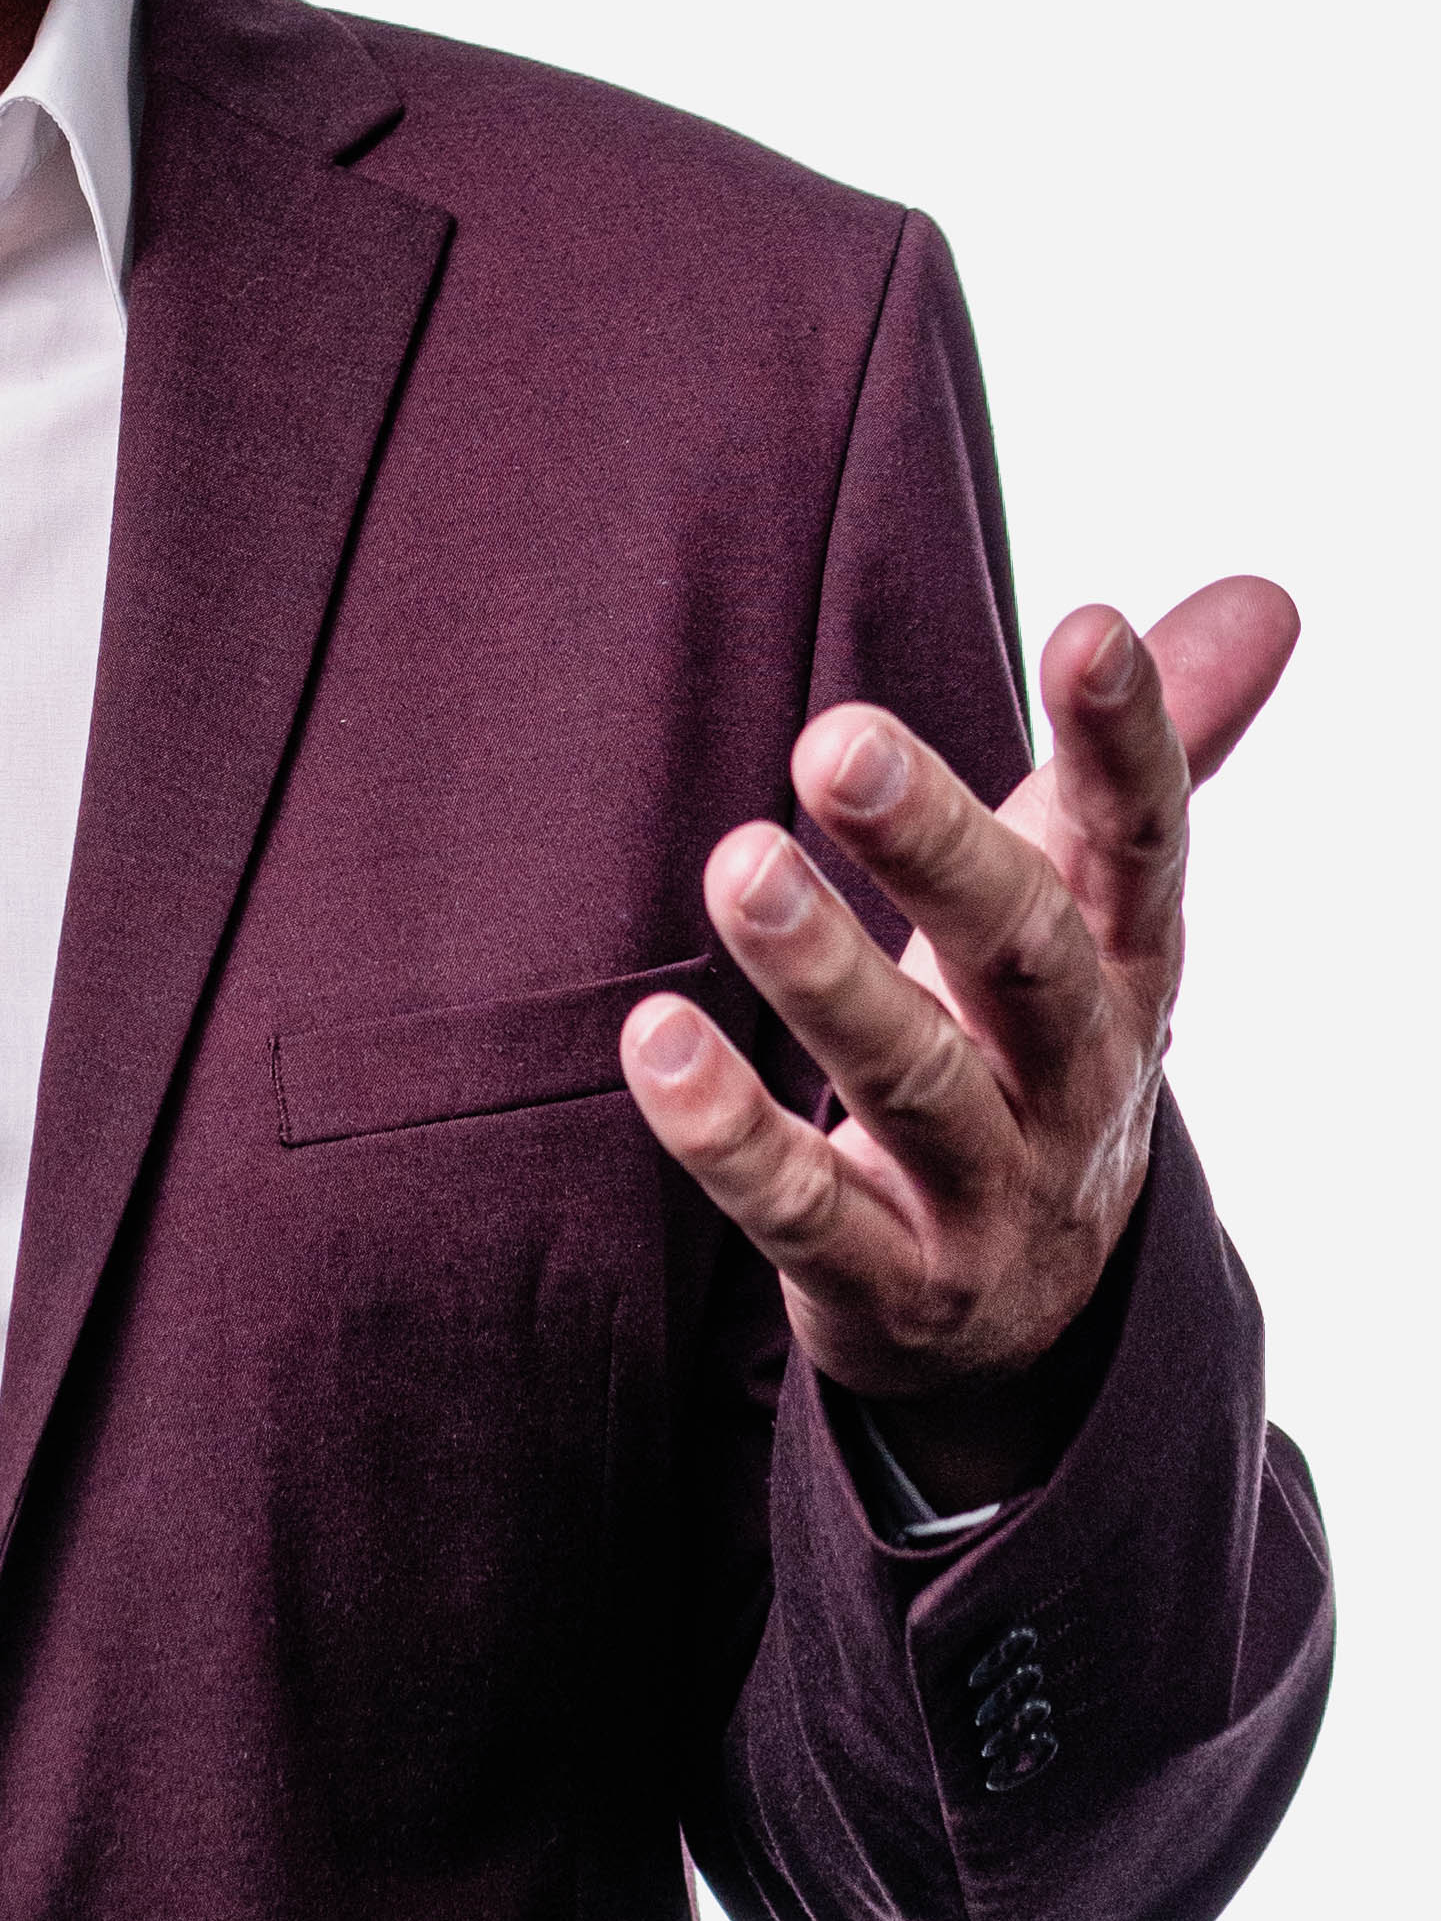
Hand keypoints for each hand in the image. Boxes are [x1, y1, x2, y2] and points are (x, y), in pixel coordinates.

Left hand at [619, 576, 1298, 1504]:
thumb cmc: (1029, 1055)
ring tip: (739, 868)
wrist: (1022, 1326)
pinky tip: (656, 1041)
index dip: (1129, 742)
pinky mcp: (888, 1287)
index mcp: (1124, 970)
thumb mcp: (1093, 914)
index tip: (1091, 627)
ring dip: (826, 977)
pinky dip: (729, 1133)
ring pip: (913, 1084)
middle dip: (939, 849)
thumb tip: (1265, 594)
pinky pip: (803, 1211)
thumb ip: (1143, 763)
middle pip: (1024, 956)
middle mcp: (1074, 1081)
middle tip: (835, 742)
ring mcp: (987, 1195)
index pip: (1142, 845)